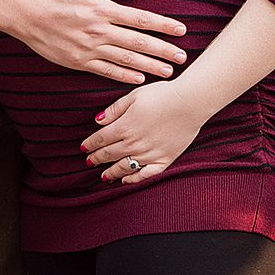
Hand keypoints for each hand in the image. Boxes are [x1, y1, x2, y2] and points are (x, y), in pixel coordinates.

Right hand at [7, 0, 187, 83]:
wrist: (25, 13)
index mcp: (102, 8)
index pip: (141, 18)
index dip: (164, 25)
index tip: (181, 30)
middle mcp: (98, 31)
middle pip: (138, 42)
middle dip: (163, 50)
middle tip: (182, 57)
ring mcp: (88, 49)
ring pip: (126, 59)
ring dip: (149, 66)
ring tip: (168, 72)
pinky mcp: (78, 62)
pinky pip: (106, 71)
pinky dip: (124, 76)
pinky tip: (140, 79)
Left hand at [81, 80, 211, 184]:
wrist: (190, 102)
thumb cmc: (162, 95)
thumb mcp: (134, 96)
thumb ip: (115, 110)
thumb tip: (98, 121)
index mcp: (124, 127)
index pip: (100, 139)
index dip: (90, 144)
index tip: (84, 148)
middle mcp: (133, 143)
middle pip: (109, 155)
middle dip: (97, 159)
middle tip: (89, 162)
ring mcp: (149, 154)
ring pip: (124, 167)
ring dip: (111, 173)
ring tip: (103, 176)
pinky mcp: (164, 160)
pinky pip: (146, 175)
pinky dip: (134, 179)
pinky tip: (126, 180)